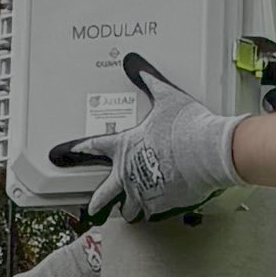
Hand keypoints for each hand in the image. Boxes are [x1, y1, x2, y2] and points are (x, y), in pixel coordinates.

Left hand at [68, 61, 243, 222]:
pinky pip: (153, 212)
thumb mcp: (167, 97)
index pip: (94, 147)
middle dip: (96, 201)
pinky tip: (157, 210)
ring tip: (128, 211)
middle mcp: (129, 173)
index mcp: (125, 147)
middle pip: (104, 192)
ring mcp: (144, 191)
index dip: (79, 148)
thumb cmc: (187, 127)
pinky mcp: (162, 204)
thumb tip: (136, 64)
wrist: (207, 151)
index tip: (68, 151)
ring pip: (128, 207)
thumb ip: (150, 81)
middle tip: (90, 208)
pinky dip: (154, 210)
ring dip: (128, 208)